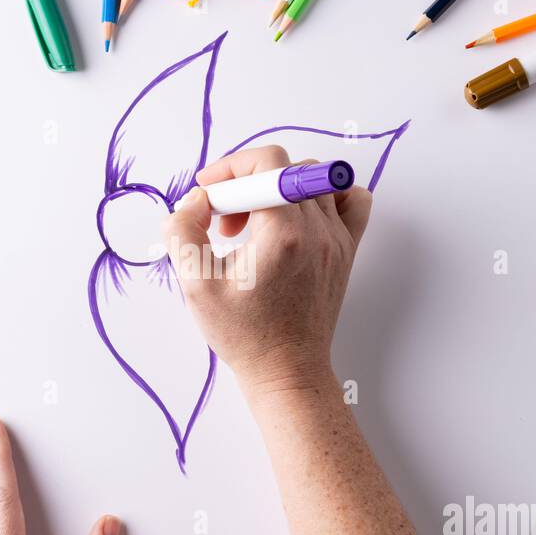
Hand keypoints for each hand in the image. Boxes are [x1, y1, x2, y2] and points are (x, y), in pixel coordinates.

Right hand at [163, 145, 371, 392]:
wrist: (286, 371)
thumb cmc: (244, 335)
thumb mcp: (196, 285)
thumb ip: (184, 232)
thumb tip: (196, 200)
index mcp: (283, 233)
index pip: (266, 163)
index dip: (229, 168)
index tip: (208, 195)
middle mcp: (318, 231)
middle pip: (285, 169)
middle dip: (246, 185)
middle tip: (225, 224)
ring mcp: (337, 240)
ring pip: (314, 180)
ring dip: (277, 191)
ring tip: (255, 226)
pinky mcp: (346, 251)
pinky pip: (351, 200)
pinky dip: (326, 195)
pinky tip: (299, 218)